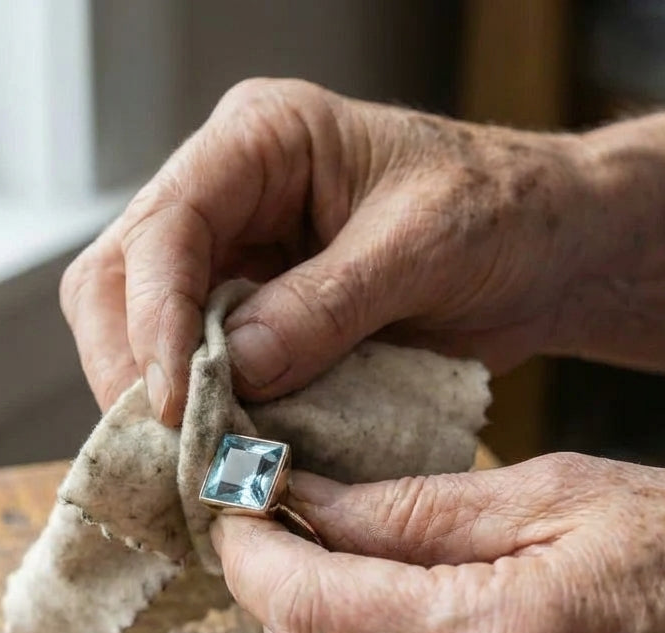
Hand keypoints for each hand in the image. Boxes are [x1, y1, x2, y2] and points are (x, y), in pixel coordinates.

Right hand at [61, 78, 664, 424]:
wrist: (545, 252)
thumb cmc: (502, 215)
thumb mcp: (424, 246)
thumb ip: (326, 305)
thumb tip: (235, 370)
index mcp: (261, 141)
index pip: (167, 226)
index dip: (154, 317)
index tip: (175, 402)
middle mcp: (226, 196)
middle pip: (119, 279)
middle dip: (131, 366)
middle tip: (166, 445)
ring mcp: (230, 259)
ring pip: (134, 329)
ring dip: (151, 399)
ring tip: (186, 459)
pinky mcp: (246, 318)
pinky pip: (187, 368)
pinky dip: (192, 416)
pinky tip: (212, 453)